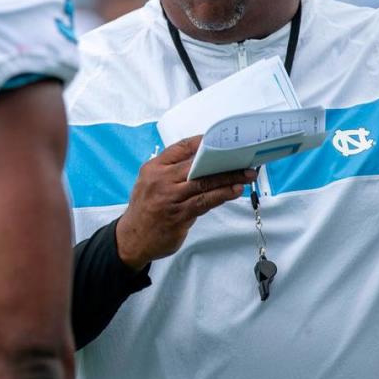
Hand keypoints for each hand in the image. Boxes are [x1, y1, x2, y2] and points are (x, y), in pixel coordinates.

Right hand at [115, 136, 253, 271]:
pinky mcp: (179, 215)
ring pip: (204, 183)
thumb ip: (172, 171)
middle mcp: (161, 180)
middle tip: (243, 158)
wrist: (132, 239)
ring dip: (228, 178)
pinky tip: (234, 191)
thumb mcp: (150, 182)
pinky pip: (205, 202)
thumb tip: (204, 162)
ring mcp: (170, 198)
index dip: (203, 142)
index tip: (223, 140)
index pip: (181, 147)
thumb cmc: (145, 208)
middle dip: (222, 160)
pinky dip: (222, 195)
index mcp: (154, 168)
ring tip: (246, 175)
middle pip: (196, 164)